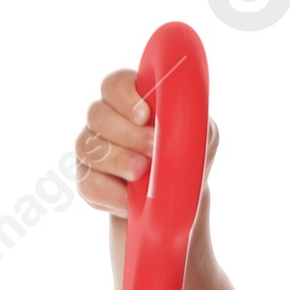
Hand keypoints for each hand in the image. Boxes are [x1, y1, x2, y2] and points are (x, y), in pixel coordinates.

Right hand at [74, 67, 218, 216]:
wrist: (177, 204)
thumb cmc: (186, 162)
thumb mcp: (202, 139)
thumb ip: (195, 123)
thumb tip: (186, 120)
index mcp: (131, 101)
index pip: (115, 85)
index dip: (124, 96)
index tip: (144, 115)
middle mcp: (106, 121)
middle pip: (98, 114)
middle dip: (127, 133)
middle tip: (152, 149)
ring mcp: (94, 151)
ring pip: (88, 147)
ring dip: (117, 160)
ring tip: (140, 173)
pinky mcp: (89, 182)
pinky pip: (87, 183)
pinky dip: (109, 193)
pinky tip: (128, 200)